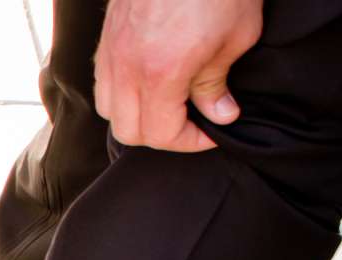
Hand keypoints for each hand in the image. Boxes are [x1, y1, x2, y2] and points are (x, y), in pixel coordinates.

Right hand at [94, 0, 262, 151]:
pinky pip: (104, 82)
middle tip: (190, 124)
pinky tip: (148, 81)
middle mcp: (127, 68)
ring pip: (110, 110)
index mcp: (161, 73)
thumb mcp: (237, 35)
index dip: (190, 142)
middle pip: (129, 131)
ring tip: (167, 104)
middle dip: (162, 135)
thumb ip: (218, 82)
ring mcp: (112, 53)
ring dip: (137, 115)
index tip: (211, 133)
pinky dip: (123, 92)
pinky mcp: (108, 37)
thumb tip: (219, 114)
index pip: (162, 134)